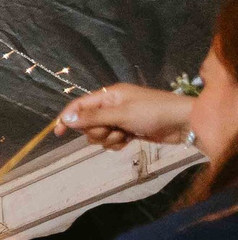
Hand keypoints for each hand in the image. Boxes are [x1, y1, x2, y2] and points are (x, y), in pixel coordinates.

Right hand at [59, 84, 192, 151]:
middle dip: (97, 131)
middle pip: (87, 124)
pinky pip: (110, 142)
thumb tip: (65, 118)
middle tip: (113, 129)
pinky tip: (130, 140)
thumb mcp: (121, 114)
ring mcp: (119, 119)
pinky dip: (117, 144)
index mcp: (109, 95)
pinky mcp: (126, 131)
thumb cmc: (153, 112)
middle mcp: (112, 106)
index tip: (58, 133)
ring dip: (109, 139)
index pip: (80, 105)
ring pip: (98, 135)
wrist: (182, 123)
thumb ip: (92, 117)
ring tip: (125, 135)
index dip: (67, 118)